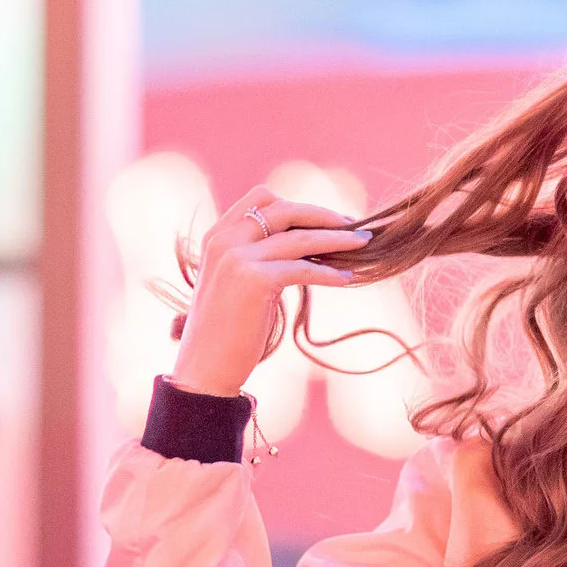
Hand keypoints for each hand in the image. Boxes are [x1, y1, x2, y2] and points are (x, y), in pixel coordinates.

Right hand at [168, 184, 375, 397]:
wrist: (203, 368)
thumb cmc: (224, 330)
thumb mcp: (233, 281)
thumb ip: (254, 255)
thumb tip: (303, 243)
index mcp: (217, 236)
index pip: (261, 198)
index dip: (298, 205)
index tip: (327, 218)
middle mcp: (224, 240)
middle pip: (284, 209)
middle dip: (324, 215)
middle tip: (354, 227)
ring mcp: (237, 258)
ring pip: (300, 238)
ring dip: (338, 240)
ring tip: (363, 244)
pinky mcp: (254, 280)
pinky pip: (304, 269)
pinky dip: (330, 273)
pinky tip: (348, 279)